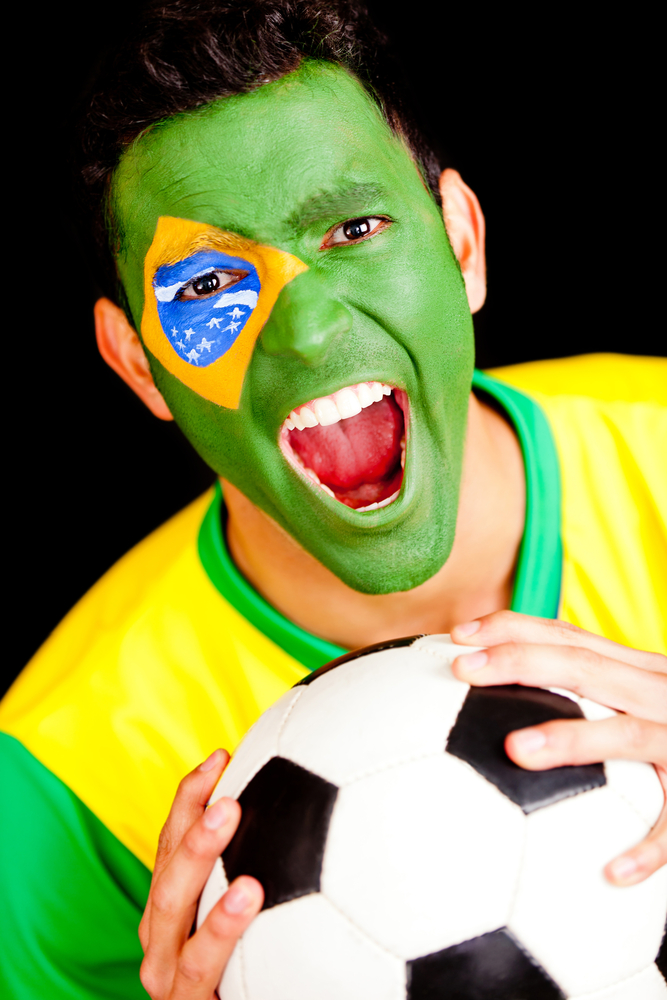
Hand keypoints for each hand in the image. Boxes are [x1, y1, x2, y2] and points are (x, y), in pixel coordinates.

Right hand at [139, 749, 263, 998]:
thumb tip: (311, 791)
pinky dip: (222, 931)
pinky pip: (203, 971)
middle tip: (226, 787)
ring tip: (233, 824)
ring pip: (176, 916)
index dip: (188, 796)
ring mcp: (168, 979)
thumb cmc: (255, 972)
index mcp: (169, 910)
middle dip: (191, 827)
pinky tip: (251, 896)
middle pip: (168, 872)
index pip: (169, 841)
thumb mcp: (244, 920)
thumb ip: (259, 867)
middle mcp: (160, 940)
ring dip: (202, 864)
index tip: (220, 754)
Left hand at [450, 611, 666, 886]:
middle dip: (521, 661)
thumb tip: (498, 722)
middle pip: (584, 665)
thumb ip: (584, 696)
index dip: (513, 627)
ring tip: (515, 750)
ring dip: (571, 739)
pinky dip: (649, 846)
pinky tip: (612, 873)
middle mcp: (659, 692)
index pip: (569, 634)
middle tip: (462, 669)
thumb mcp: (638, 700)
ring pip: (626, 733)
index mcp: (636, 670)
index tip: (456, 635)